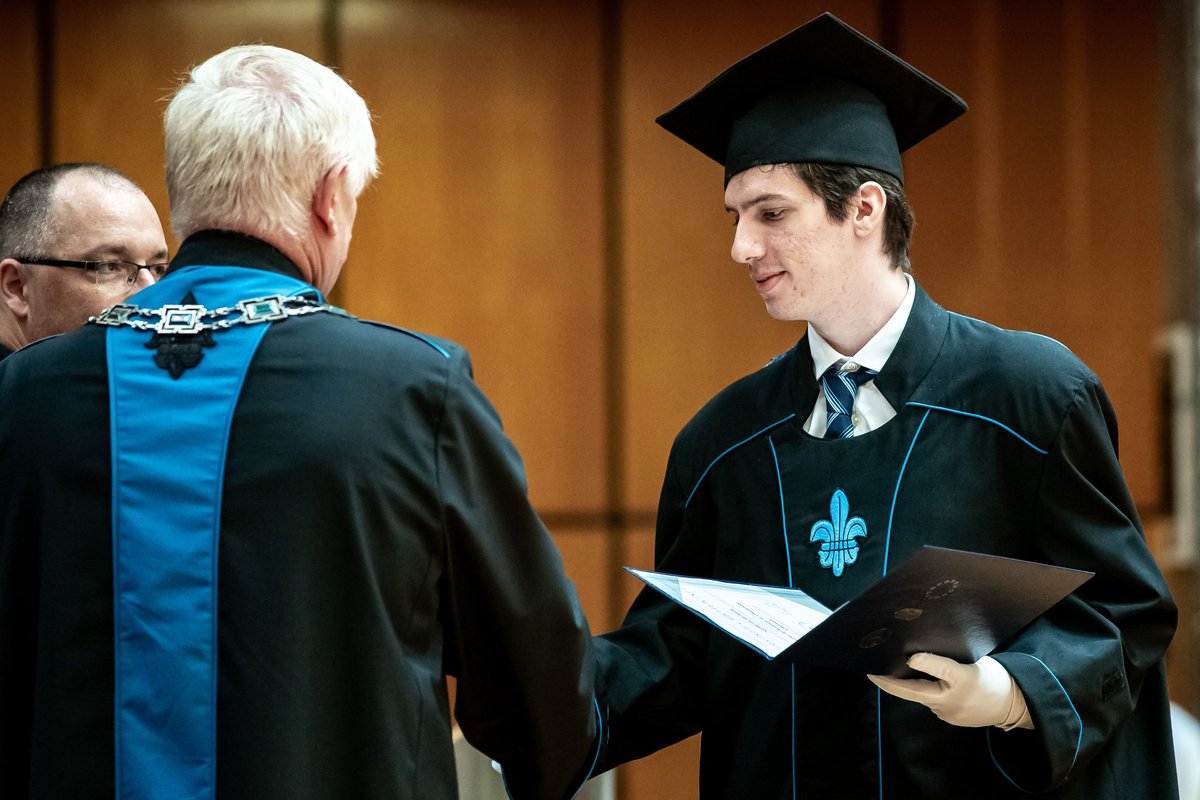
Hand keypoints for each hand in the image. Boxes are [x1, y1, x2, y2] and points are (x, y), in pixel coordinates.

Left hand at [868, 653, 1032, 729]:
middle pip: (912, 692)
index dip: (885, 679)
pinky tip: (924, 675)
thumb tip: (911, 659)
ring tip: (898, 663)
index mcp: (943, 693)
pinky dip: (926, 687)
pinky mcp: (953, 715)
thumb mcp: (966, 668)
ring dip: (912, 682)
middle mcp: (942, 706)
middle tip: (877, 664)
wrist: (1017, 702)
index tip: (869, 670)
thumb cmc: (993, 681)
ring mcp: (948, 712)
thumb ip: (938, 664)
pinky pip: (934, 698)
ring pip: (923, 694)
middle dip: (894, 680)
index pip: (905, 688)